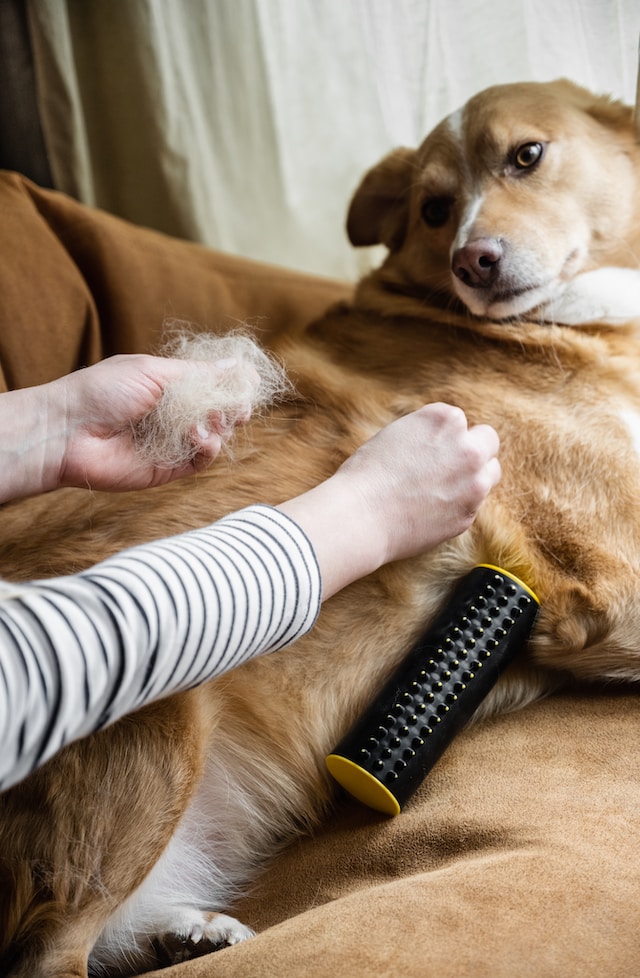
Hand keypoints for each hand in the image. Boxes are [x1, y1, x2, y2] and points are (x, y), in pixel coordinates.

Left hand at [0, 354, 255, 502]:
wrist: (68, 432)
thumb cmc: (102, 392)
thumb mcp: (153, 372)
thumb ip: (198, 373)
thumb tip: (238, 365)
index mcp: (169, 386)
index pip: (213, 386)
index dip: (233, 385)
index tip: (249, 384)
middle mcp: (174, 414)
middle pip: (221, 412)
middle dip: (233, 407)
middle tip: (236, 407)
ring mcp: (173, 442)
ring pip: (217, 436)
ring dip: (220, 426)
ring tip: (206, 420)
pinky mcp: (169, 469)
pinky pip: (202, 460)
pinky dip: (209, 448)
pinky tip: (200, 437)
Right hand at [336, 403, 500, 563]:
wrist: (360, 516)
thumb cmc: (367, 474)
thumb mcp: (397, 434)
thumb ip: (428, 434)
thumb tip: (443, 442)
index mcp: (446, 420)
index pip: (459, 422)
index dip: (444, 437)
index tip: (427, 450)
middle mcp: (467, 448)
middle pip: (488, 441)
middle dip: (472, 450)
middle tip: (448, 465)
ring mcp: (473, 483)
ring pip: (490, 473)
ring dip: (474, 477)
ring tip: (442, 488)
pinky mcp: (469, 515)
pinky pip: (473, 504)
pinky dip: (459, 505)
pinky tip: (431, 509)